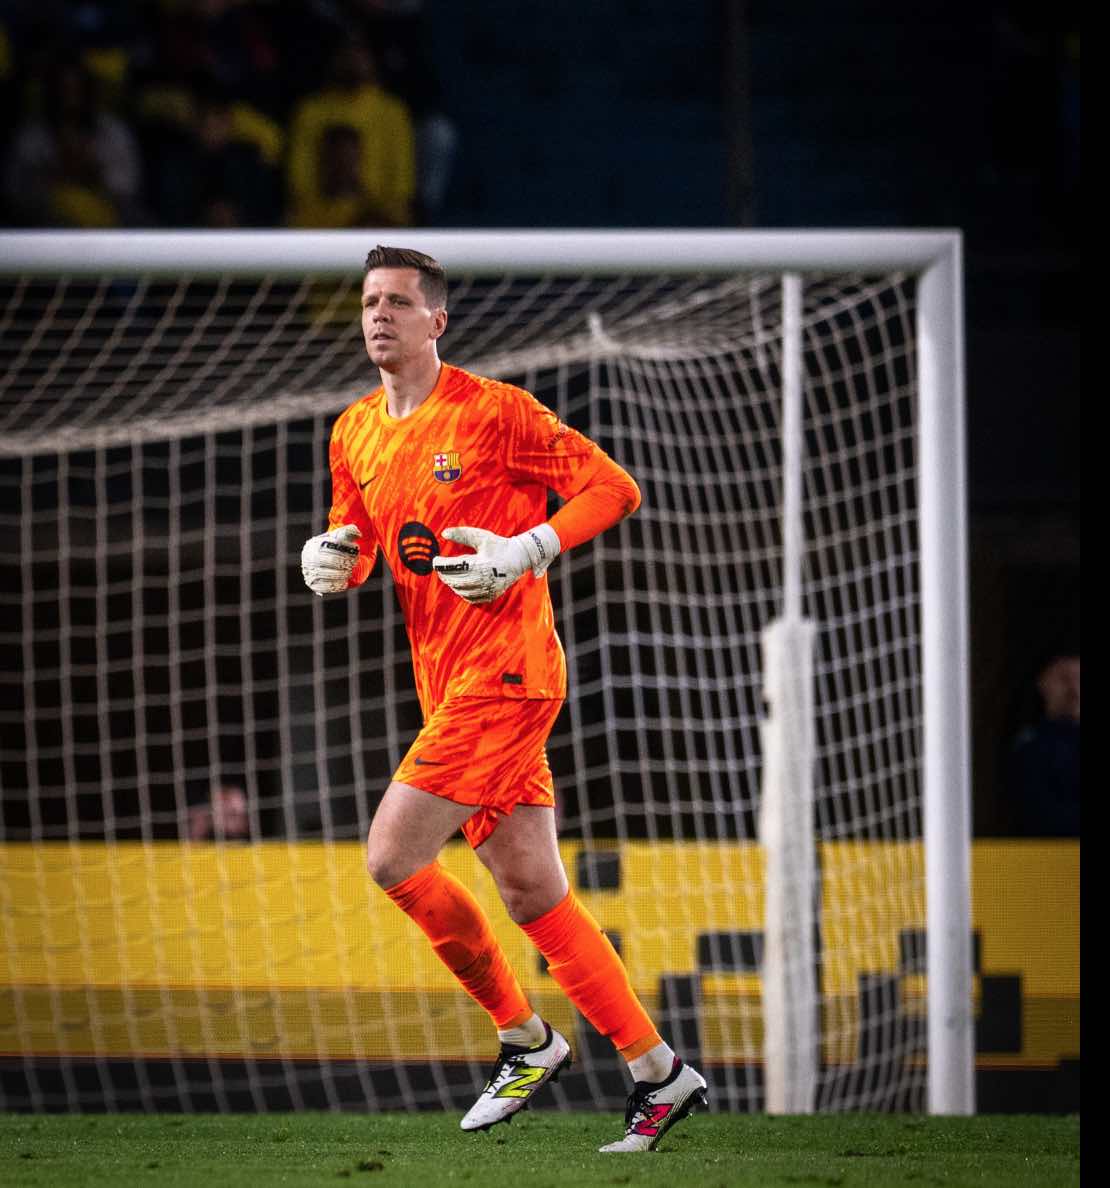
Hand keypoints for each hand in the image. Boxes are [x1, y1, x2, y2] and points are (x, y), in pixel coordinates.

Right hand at [301, 524, 360, 595]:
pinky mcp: (312, 584)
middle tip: (352, 565)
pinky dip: (335, 585)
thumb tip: (358, 533)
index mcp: (313, 545)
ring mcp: (308, 572)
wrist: (329, 559)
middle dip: (342, 564)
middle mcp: (308, 558)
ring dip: (340, 575)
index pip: (328, 548)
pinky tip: (345, 582)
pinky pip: (323, 587)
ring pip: (323, 575)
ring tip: (349, 573)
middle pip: (326, 562)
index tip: (355, 553)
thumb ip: (350, 531)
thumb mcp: (342, 536)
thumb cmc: (337, 546)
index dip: (343, 552)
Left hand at [432, 524, 559, 603]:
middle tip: (440, 569)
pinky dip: (463, 592)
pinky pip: (471, 598)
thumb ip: (462, 534)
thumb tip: (444, 533)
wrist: (520, 558)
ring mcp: (488, 589)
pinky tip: (461, 584)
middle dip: (444, 574)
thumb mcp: (481, 537)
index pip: (453, 566)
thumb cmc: (499, 545)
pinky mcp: (491, 595)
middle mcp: (484, 579)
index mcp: (480, 563)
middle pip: (455, 580)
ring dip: (452, 583)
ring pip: (461, 590)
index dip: (441, 564)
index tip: (435, 560)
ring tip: (449, 576)